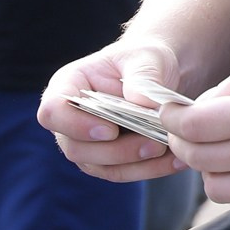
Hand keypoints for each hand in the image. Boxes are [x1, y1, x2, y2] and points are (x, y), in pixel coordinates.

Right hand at [37, 36, 186, 182]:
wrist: (158, 75)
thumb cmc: (145, 59)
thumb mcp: (148, 57)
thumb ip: (143, 76)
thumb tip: (142, 105)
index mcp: (67, 86)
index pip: (53, 112)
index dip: (75, 126)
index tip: (110, 129)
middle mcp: (68, 119)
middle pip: (75, 148)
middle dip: (115, 151)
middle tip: (153, 144)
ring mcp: (83, 143)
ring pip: (97, 166)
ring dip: (134, 164)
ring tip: (170, 151)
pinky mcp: (104, 159)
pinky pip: (120, 173)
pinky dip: (149, 170)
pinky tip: (176, 161)